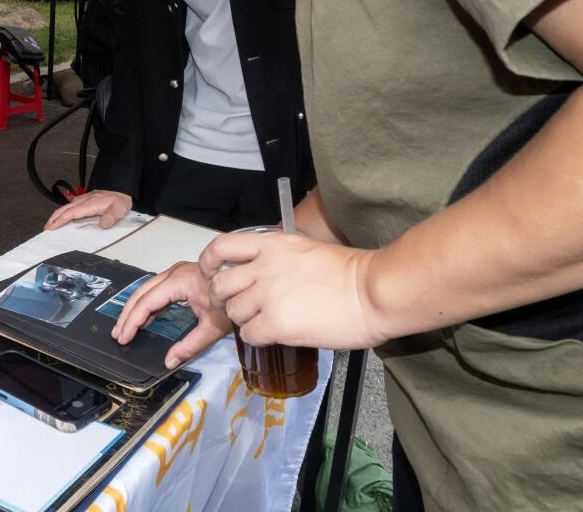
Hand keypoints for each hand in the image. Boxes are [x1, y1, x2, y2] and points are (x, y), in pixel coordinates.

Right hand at [44, 189, 131, 229]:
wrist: (121, 189)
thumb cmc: (119, 200)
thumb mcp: (119, 209)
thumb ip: (111, 217)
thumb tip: (103, 224)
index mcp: (90, 204)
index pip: (71, 213)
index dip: (60, 220)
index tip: (52, 226)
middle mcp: (84, 201)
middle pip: (64, 209)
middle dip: (54, 218)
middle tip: (47, 227)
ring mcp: (83, 200)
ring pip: (66, 207)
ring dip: (57, 215)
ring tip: (51, 223)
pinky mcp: (85, 200)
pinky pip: (71, 206)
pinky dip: (63, 212)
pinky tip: (62, 216)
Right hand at [110, 261, 232, 368]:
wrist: (249, 281)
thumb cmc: (232, 302)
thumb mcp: (213, 328)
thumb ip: (190, 345)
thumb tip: (168, 362)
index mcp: (180, 282)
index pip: (147, 302)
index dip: (133, 321)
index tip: (123, 338)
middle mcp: (174, 273)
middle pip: (142, 292)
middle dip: (127, 314)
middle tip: (117, 334)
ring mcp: (177, 272)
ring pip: (147, 288)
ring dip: (134, 307)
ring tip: (124, 327)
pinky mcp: (180, 275)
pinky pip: (156, 288)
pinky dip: (146, 303)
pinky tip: (143, 318)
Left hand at [199, 231, 387, 350]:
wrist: (373, 293)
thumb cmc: (350, 274)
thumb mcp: (305, 250)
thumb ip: (277, 259)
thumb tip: (261, 276)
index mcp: (271, 244)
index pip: (221, 246)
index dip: (209, 261)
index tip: (209, 271)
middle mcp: (264, 267)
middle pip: (221, 284)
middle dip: (223, 299)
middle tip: (237, 306)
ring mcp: (268, 295)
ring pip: (233, 312)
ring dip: (244, 320)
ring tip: (265, 322)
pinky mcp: (276, 323)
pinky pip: (248, 335)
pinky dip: (257, 338)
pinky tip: (274, 335)